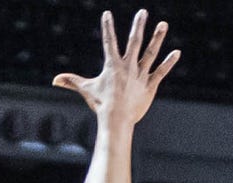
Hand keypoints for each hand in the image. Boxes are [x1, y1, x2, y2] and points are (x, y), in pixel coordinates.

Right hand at [53, 9, 180, 123]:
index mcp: (112, 65)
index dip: (107, 27)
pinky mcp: (150, 85)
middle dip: (138, 25)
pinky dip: (169, 62)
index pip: (108, 42)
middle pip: (134, 42)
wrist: (116, 120)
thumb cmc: (100, 105)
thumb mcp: (86, 90)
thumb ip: (72, 81)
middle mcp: (128, 66)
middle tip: (143, 12)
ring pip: (150, 53)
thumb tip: (55, 80)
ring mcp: (140, 75)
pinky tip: (177, 52)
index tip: (107, 14)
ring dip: (157, 38)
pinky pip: (161, 71)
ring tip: (163, 24)